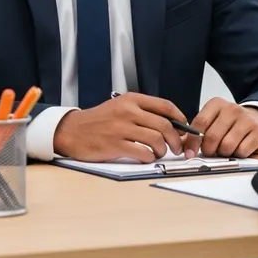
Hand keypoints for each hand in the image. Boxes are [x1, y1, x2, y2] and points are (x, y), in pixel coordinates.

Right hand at [52, 92, 187, 161]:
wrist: (73, 130)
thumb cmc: (100, 121)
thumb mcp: (121, 107)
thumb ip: (143, 112)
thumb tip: (171, 124)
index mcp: (132, 99)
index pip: (165, 106)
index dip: (180, 118)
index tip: (185, 128)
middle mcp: (128, 111)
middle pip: (164, 124)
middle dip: (176, 139)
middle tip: (177, 147)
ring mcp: (121, 128)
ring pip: (156, 139)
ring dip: (163, 149)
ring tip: (159, 153)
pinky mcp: (115, 145)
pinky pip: (142, 152)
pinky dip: (150, 157)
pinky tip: (147, 157)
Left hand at [184, 98, 257, 158]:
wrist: (255, 117)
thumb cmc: (228, 122)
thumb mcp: (212, 119)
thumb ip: (198, 131)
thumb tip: (184, 148)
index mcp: (217, 104)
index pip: (200, 123)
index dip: (192, 141)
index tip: (189, 153)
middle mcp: (232, 108)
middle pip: (212, 137)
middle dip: (208, 150)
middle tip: (211, 151)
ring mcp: (247, 119)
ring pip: (227, 146)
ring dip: (223, 153)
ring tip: (225, 148)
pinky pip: (242, 151)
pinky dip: (238, 154)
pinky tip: (238, 147)